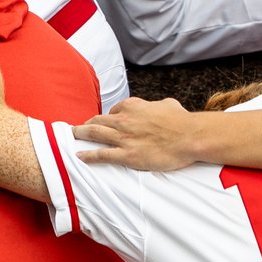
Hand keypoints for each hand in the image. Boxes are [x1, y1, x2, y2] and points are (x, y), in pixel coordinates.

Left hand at [74, 97, 201, 171]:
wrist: (190, 136)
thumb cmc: (182, 121)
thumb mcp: (168, 104)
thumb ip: (158, 105)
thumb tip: (161, 107)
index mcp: (132, 106)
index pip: (113, 111)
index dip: (107, 117)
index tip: (103, 122)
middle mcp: (123, 120)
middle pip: (97, 120)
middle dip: (86, 124)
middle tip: (77, 128)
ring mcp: (124, 138)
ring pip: (94, 134)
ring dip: (80, 135)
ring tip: (72, 136)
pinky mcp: (127, 155)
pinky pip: (102, 155)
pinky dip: (88, 155)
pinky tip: (79, 156)